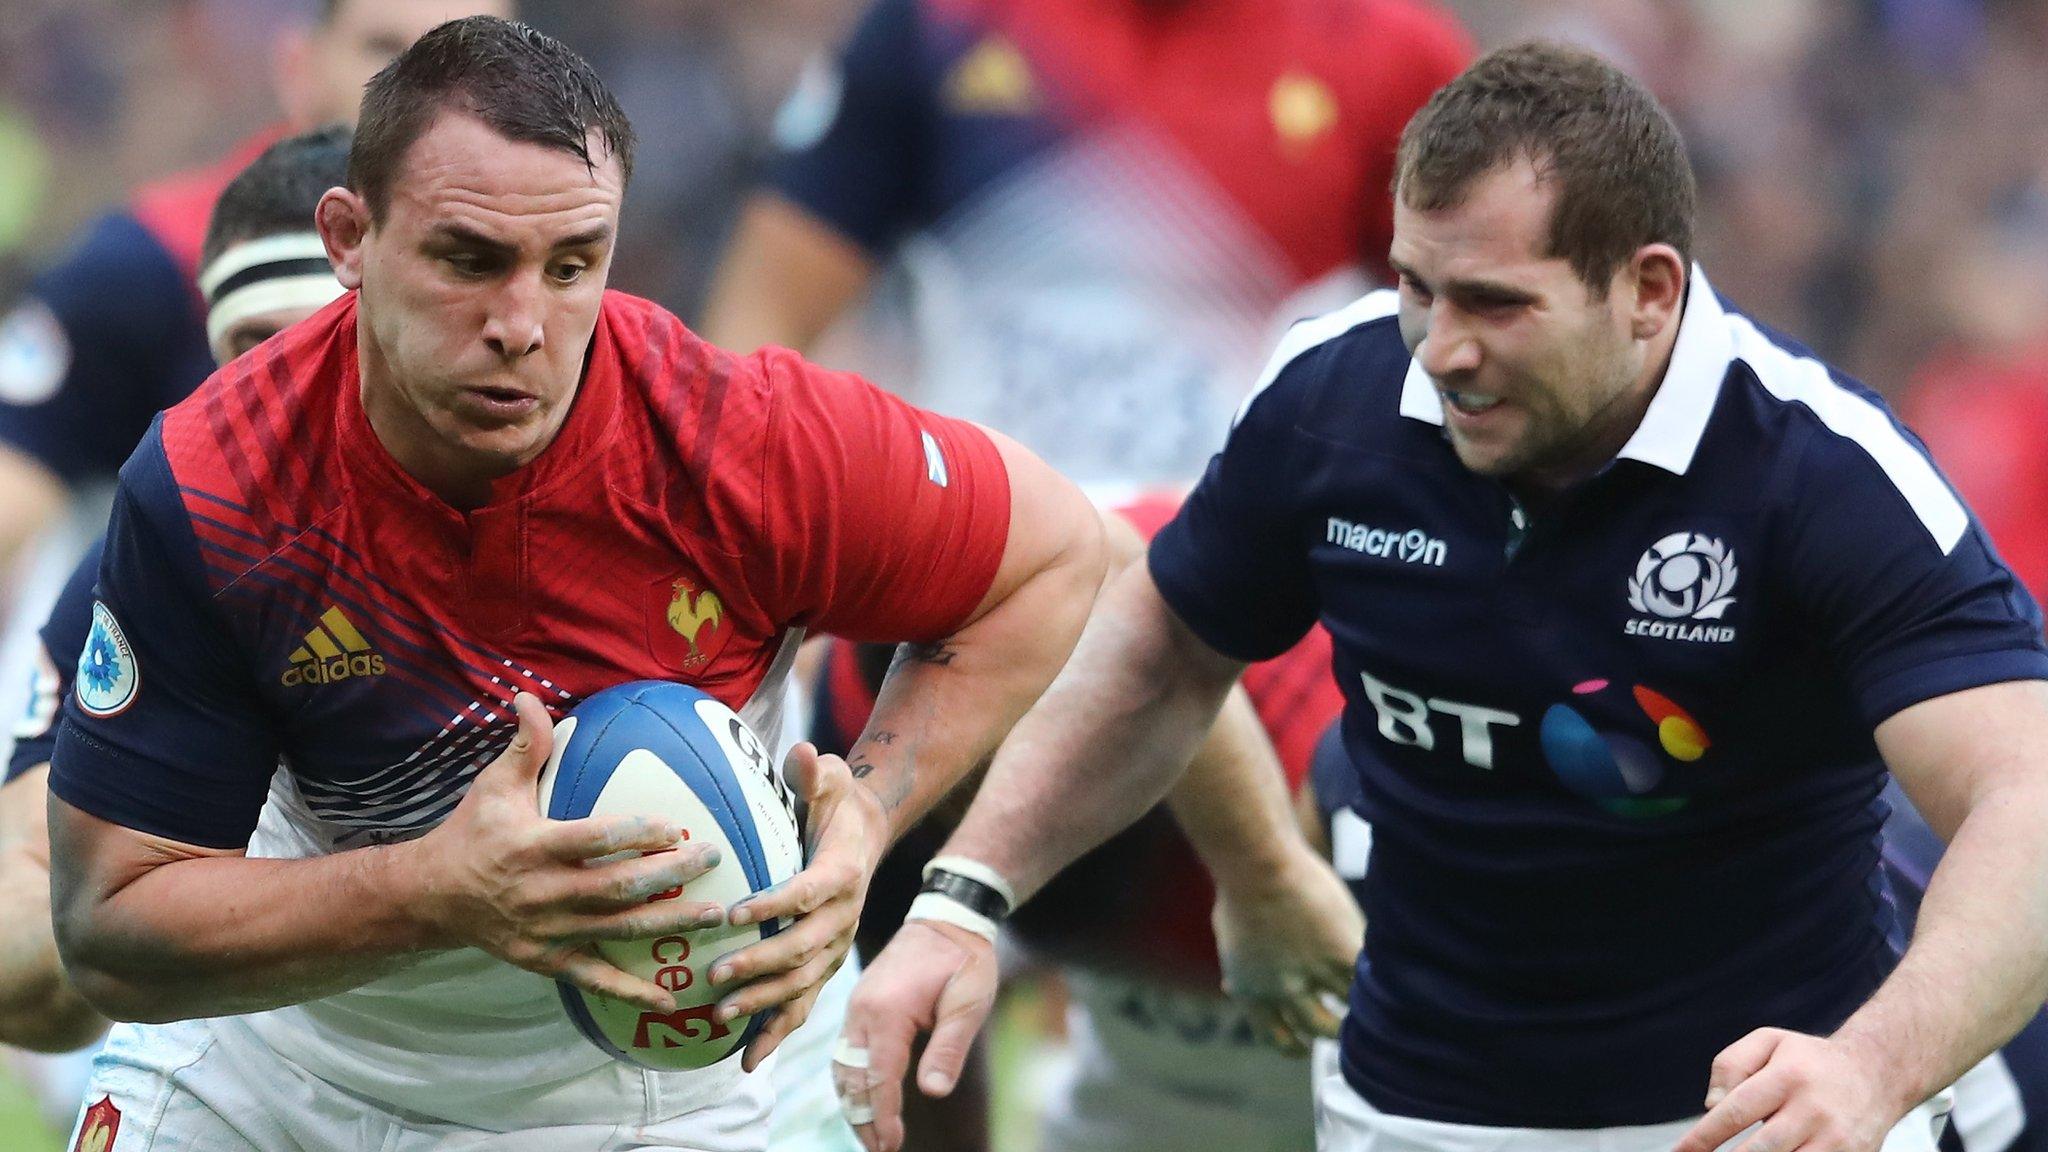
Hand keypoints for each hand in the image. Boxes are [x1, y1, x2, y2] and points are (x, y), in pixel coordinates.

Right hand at [402, 692, 724, 1011]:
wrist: (430, 897)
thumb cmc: (471, 832)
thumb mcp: (492, 787)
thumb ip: (523, 745)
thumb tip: (529, 695)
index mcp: (531, 846)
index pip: (593, 839)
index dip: (635, 834)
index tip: (675, 825)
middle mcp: (540, 892)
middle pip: (615, 888)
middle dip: (668, 876)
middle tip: (712, 858)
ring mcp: (545, 931)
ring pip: (615, 931)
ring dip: (666, 925)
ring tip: (713, 915)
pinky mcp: (546, 960)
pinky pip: (594, 979)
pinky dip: (631, 991)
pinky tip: (670, 997)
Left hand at [711, 741, 886, 1070]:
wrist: (863, 835)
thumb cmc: (834, 804)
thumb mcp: (830, 778)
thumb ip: (814, 771)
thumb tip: (802, 752)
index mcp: (841, 872)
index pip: (808, 892)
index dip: (775, 904)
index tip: (735, 913)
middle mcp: (843, 915)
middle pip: (804, 946)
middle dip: (761, 964)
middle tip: (717, 974)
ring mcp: (836, 945)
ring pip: (803, 982)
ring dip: (764, 1001)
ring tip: (723, 1013)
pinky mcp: (825, 965)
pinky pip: (803, 1005)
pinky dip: (777, 1033)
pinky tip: (747, 1059)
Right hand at [835, 919, 999, 1151]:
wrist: (947, 918)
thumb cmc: (964, 960)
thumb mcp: (969, 1002)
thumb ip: (950, 1047)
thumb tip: (933, 1091)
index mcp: (887, 1011)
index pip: (879, 1076)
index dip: (883, 1115)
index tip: (889, 1146)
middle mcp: (862, 1010)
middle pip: (852, 1077)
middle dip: (862, 1117)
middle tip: (878, 1150)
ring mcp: (856, 1006)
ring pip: (842, 1066)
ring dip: (852, 1102)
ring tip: (868, 1134)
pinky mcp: (860, 1005)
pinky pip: (844, 1050)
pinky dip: (850, 1080)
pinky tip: (861, 1099)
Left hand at [1213, 846, 1361, 1054]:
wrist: (1255, 861)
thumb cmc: (1239, 891)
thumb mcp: (1230, 942)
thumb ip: (1239, 972)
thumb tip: (1231, 988)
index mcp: (1251, 992)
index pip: (1278, 1039)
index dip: (1296, 1045)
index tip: (1307, 1043)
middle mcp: (1283, 991)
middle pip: (1318, 1029)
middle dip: (1335, 1030)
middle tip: (1348, 1022)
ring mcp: (1315, 972)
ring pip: (1350, 1009)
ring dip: (1362, 1006)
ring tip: (1374, 997)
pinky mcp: (1342, 951)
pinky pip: (1369, 980)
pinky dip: (1379, 980)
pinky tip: (1388, 975)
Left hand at [1672, 1029, 1899, 1151]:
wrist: (1877, 1073)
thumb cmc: (1808, 1060)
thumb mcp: (1768, 1042)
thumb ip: (1730, 1065)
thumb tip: (1711, 1105)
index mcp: (1787, 1077)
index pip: (1734, 1112)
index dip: (1703, 1137)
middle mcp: (1813, 1110)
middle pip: (1761, 1150)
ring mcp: (1836, 1139)